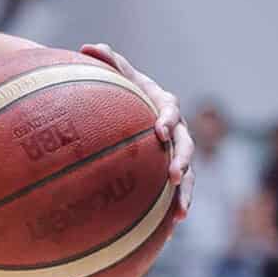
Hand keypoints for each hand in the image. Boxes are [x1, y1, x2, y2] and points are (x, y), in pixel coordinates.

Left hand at [82, 42, 193, 221]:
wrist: (128, 109)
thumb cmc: (119, 91)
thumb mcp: (115, 76)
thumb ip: (107, 62)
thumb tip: (89, 46)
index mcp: (164, 104)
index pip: (170, 109)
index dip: (167, 119)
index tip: (159, 130)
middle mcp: (176, 129)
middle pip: (185, 145)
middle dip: (182, 160)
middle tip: (174, 174)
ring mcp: (175, 153)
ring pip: (188, 174)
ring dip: (186, 193)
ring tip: (181, 213)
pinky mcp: (168, 173)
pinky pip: (174, 192)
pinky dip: (173, 209)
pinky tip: (169, 230)